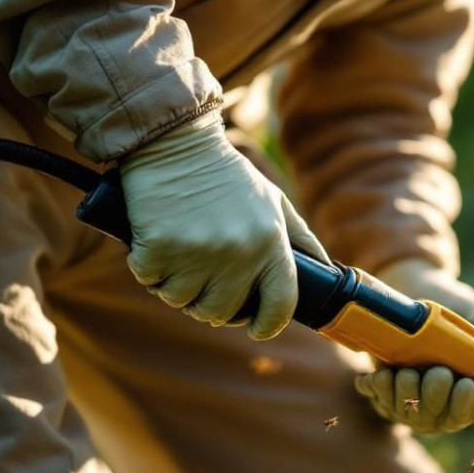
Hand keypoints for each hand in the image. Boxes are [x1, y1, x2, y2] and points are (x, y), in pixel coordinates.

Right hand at [120, 117, 328, 339]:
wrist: (175, 142)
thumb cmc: (226, 175)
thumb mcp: (273, 201)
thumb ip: (300, 238)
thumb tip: (325, 270)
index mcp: (270, 242)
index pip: (280, 303)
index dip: (268, 324)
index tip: (258, 330)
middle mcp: (238, 252)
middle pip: (223, 312)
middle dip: (210, 305)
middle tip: (202, 284)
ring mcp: (197, 253)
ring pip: (183, 301)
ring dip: (176, 287)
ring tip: (177, 258)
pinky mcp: (159, 248)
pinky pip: (151, 281)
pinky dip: (148, 269)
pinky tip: (154, 244)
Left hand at [353, 259, 473, 433]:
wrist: (413, 289)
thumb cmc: (454, 303)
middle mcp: (449, 400)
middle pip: (451, 420)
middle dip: (444, 401)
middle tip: (440, 373)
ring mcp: (419, 402)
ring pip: (416, 419)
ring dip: (411, 397)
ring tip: (408, 373)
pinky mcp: (389, 395)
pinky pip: (386, 407)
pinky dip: (383, 393)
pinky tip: (383, 376)